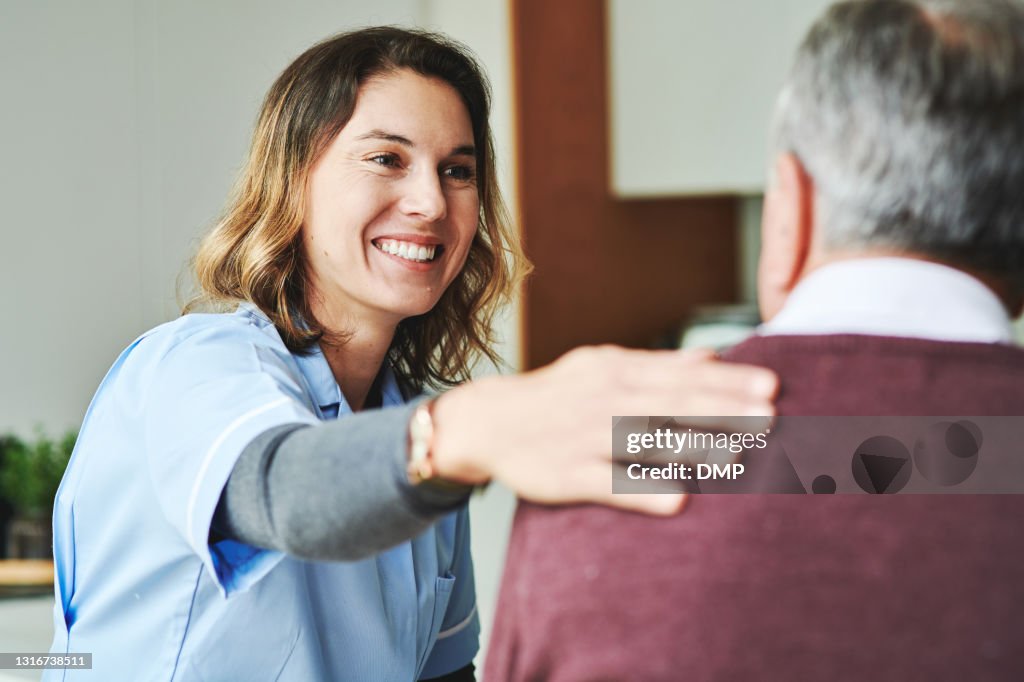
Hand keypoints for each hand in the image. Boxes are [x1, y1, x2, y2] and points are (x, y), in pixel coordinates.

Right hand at [430, 345, 777, 514]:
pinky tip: (679, 500)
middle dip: (722, 410)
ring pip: (645, 441)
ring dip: (692, 447)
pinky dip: (643, 491)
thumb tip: (715, 356)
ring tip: (739, 454)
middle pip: (670, 404)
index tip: (771, 386)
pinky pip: (609, 484)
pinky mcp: (567, 475)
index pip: (680, 374)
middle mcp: (602, 399)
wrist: (489, 422)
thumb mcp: (602, 365)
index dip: (727, 381)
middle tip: (770, 417)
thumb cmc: (559, 394)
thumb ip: (659, 364)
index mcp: (615, 369)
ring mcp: (584, 437)